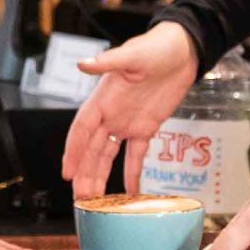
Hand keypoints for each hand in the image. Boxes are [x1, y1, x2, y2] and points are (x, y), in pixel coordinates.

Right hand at [62, 22, 200, 198]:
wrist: (182, 50)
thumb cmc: (156, 47)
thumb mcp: (132, 55)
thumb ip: (108, 63)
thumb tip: (83, 63)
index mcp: (102, 99)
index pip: (82, 130)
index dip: (73, 152)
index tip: (67, 172)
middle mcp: (111, 114)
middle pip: (92, 150)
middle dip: (85, 174)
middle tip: (81, 199)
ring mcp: (127, 123)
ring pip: (108, 156)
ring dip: (101, 177)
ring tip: (96, 201)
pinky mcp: (146, 127)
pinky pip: (135, 155)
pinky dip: (132, 172)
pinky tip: (129, 191)